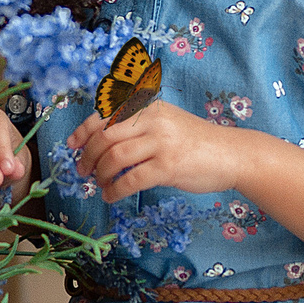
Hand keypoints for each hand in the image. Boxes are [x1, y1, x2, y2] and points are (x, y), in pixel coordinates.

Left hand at [69, 101, 249, 202]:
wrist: (232, 153)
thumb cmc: (195, 141)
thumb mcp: (165, 121)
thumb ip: (137, 126)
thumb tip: (99, 142)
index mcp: (148, 106)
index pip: (104, 114)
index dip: (83, 130)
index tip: (71, 145)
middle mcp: (153, 120)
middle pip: (104, 137)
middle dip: (87, 156)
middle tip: (83, 171)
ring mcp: (161, 143)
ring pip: (114, 158)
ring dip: (100, 175)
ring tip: (100, 184)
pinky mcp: (168, 167)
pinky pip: (130, 180)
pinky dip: (115, 190)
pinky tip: (112, 196)